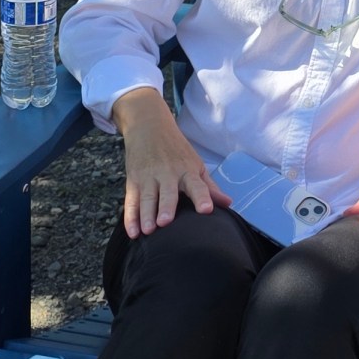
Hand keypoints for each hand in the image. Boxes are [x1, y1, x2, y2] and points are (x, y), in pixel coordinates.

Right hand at [115, 87, 228, 236]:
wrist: (149, 126)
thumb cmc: (177, 150)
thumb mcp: (196, 164)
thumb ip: (210, 187)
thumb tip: (229, 204)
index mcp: (188, 171)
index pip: (197, 185)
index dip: (202, 197)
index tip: (206, 210)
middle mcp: (168, 174)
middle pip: (167, 193)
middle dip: (166, 206)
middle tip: (165, 222)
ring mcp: (149, 177)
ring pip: (147, 197)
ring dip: (146, 214)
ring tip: (148, 231)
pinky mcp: (133, 180)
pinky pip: (131, 200)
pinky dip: (130, 217)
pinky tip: (132, 232)